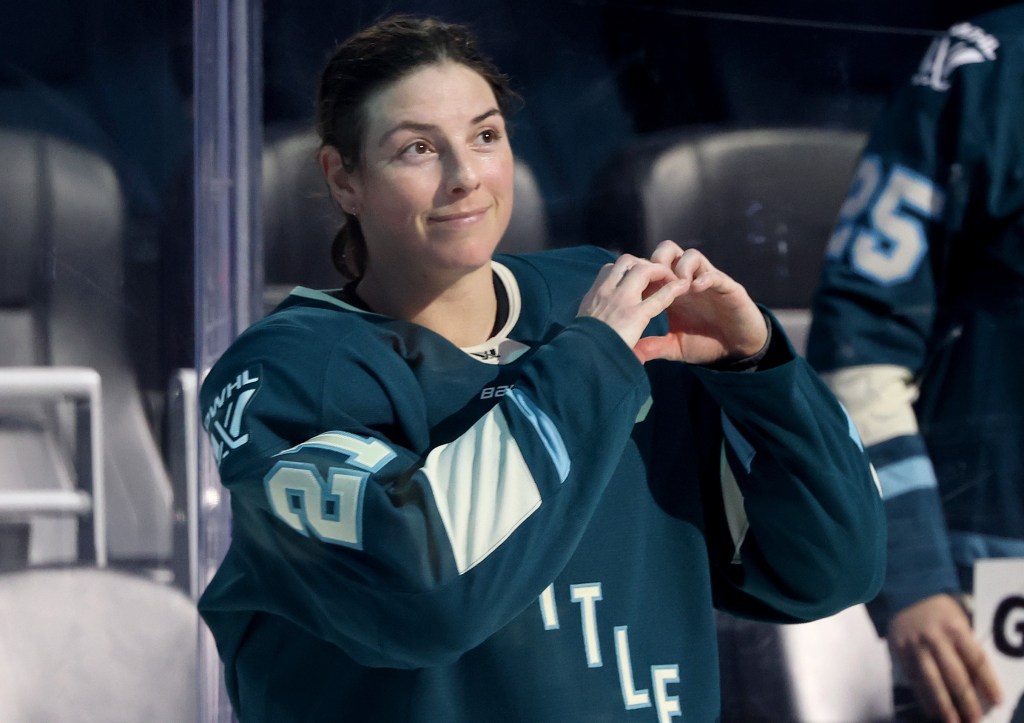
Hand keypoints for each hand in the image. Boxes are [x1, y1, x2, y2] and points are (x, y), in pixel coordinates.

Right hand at [577, 254, 686, 350]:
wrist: (582, 358)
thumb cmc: (581, 348)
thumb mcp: (584, 328)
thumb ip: (594, 321)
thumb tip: (597, 327)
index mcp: (593, 297)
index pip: (608, 269)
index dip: (625, 270)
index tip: (635, 278)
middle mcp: (606, 292)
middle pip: (626, 261)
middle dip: (643, 263)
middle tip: (656, 275)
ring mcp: (621, 300)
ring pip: (642, 269)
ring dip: (658, 270)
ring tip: (670, 277)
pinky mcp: (635, 314)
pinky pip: (659, 297)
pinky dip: (673, 289)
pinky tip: (683, 287)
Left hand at [632, 240, 768, 364]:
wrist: (737, 350)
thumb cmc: (705, 344)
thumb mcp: (675, 346)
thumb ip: (654, 346)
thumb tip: (629, 352)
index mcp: (671, 292)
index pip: (652, 270)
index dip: (641, 274)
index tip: (634, 288)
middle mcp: (688, 282)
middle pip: (668, 252)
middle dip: (658, 261)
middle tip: (655, 280)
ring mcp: (707, 282)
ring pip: (691, 255)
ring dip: (681, 266)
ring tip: (677, 284)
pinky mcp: (727, 287)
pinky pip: (715, 274)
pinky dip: (704, 277)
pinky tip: (696, 288)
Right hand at [889, 594, 1002, 722]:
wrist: (905, 595)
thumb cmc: (940, 612)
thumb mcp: (960, 620)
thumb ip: (968, 646)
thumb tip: (979, 682)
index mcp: (955, 629)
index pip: (976, 660)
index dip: (988, 683)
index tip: (996, 702)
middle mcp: (935, 639)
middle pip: (954, 676)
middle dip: (967, 702)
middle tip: (975, 720)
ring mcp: (915, 647)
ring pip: (932, 682)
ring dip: (944, 706)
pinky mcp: (900, 652)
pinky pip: (914, 679)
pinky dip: (924, 697)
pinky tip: (932, 711)